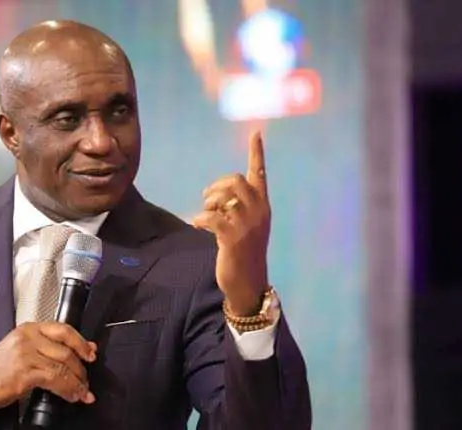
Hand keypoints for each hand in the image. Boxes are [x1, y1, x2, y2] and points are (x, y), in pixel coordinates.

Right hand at [0, 322, 96, 416]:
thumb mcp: (23, 350)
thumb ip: (48, 348)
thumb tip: (82, 350)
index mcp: (30, 329)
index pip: (63, 329)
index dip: (81, 342)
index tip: (91, 353)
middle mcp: (28, 338)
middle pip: (66, 350)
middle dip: (81, 368)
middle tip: (86, 381)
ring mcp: (25, 354)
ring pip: (62, 366)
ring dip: (76, 382)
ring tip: (82, 392)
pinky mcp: (24, 373)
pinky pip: (54, 379)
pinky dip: (67, 389)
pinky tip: (71, 396)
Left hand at [192, 131, 270, 315]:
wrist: (248, 281)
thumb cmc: (243, 252)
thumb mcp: (245, 226)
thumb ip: (237, 208)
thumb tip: (216, 194)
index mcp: (263, 206)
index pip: (260, 174)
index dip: (256, 153)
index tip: (255, 132)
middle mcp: (259, 212)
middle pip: (235, 180)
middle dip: (217, 185)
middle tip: (207, 199)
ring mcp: (247, 225)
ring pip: (225, 196)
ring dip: (209, 202)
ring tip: (205, 215)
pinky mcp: (233, 238)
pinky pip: (211, 217)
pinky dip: (199, 219)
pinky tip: (198, 226)